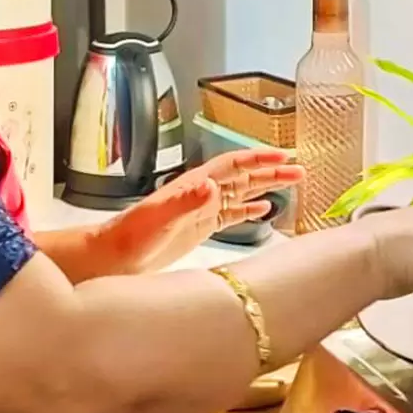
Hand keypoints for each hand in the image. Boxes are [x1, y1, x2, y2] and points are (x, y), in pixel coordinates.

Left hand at [94, 149, 304, 273]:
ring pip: (241, 193)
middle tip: (300, 170)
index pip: (233, 165)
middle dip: (272, 171)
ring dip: (265, 187)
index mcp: (194, 186)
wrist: (112, 257)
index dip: (259, 159)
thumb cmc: (130, 238)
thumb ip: (186, 201)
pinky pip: (231, 215)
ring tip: (292, 184)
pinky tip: (263, 211)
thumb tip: (212, 184)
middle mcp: (200, 194)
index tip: (284, 155)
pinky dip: (249, 211)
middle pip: (243, 176)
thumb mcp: (158, 218)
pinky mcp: (199, 228)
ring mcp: (200, 211)